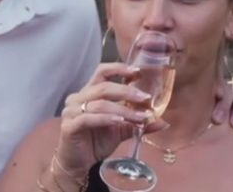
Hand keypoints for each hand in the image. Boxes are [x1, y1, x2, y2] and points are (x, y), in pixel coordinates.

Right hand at [55, 63, 167, 177]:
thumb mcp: (121, 130)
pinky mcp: (69, 126)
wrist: (78, 163)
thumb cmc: (96, 142)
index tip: (139, 72)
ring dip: (122, 109)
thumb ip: (137, 122)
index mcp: (89, 92)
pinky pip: (89, 118)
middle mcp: (78, 98)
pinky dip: (106, 119)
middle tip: (146, 98)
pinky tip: (120, 121)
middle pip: (103, 86)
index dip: (120, 69)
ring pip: (99, 103)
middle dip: (127, 91)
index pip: (102, 72)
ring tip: (140, 117)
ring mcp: (71, 111)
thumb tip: (162, 121)